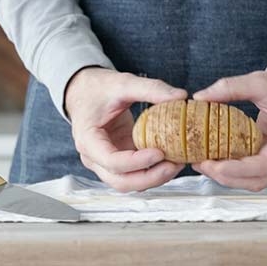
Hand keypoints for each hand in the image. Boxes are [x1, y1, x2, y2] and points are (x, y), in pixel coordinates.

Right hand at [65, 67, 186, 191]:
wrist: (86, 92)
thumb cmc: (99, 88)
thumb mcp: (123, 83)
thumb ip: (151, 88)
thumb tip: (181, 96)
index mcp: (88, 139)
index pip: (111, 161)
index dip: (137, 162)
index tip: (160, 152)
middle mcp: (94, 157)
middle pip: (121, 181)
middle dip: (150, 177)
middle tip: (175, 164)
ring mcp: (106, 163)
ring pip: (130, 183)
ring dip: (154, 178)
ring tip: (178, 163)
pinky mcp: (120, 161)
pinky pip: (136, 174)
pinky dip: (154, 172)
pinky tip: (172, 160)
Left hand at [191, 65, 266, 190]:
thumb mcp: (260, 81)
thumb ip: (231, 87)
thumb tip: (201, 97)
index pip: (265, 165)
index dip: (238, 169)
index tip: (215, 165)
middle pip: (258, 179)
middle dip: (227, 176)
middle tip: (201, 164)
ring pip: (254, 180)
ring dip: (228, 177)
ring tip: (203, 164)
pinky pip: (252, 171)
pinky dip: (233, 170)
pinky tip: (215, 159)